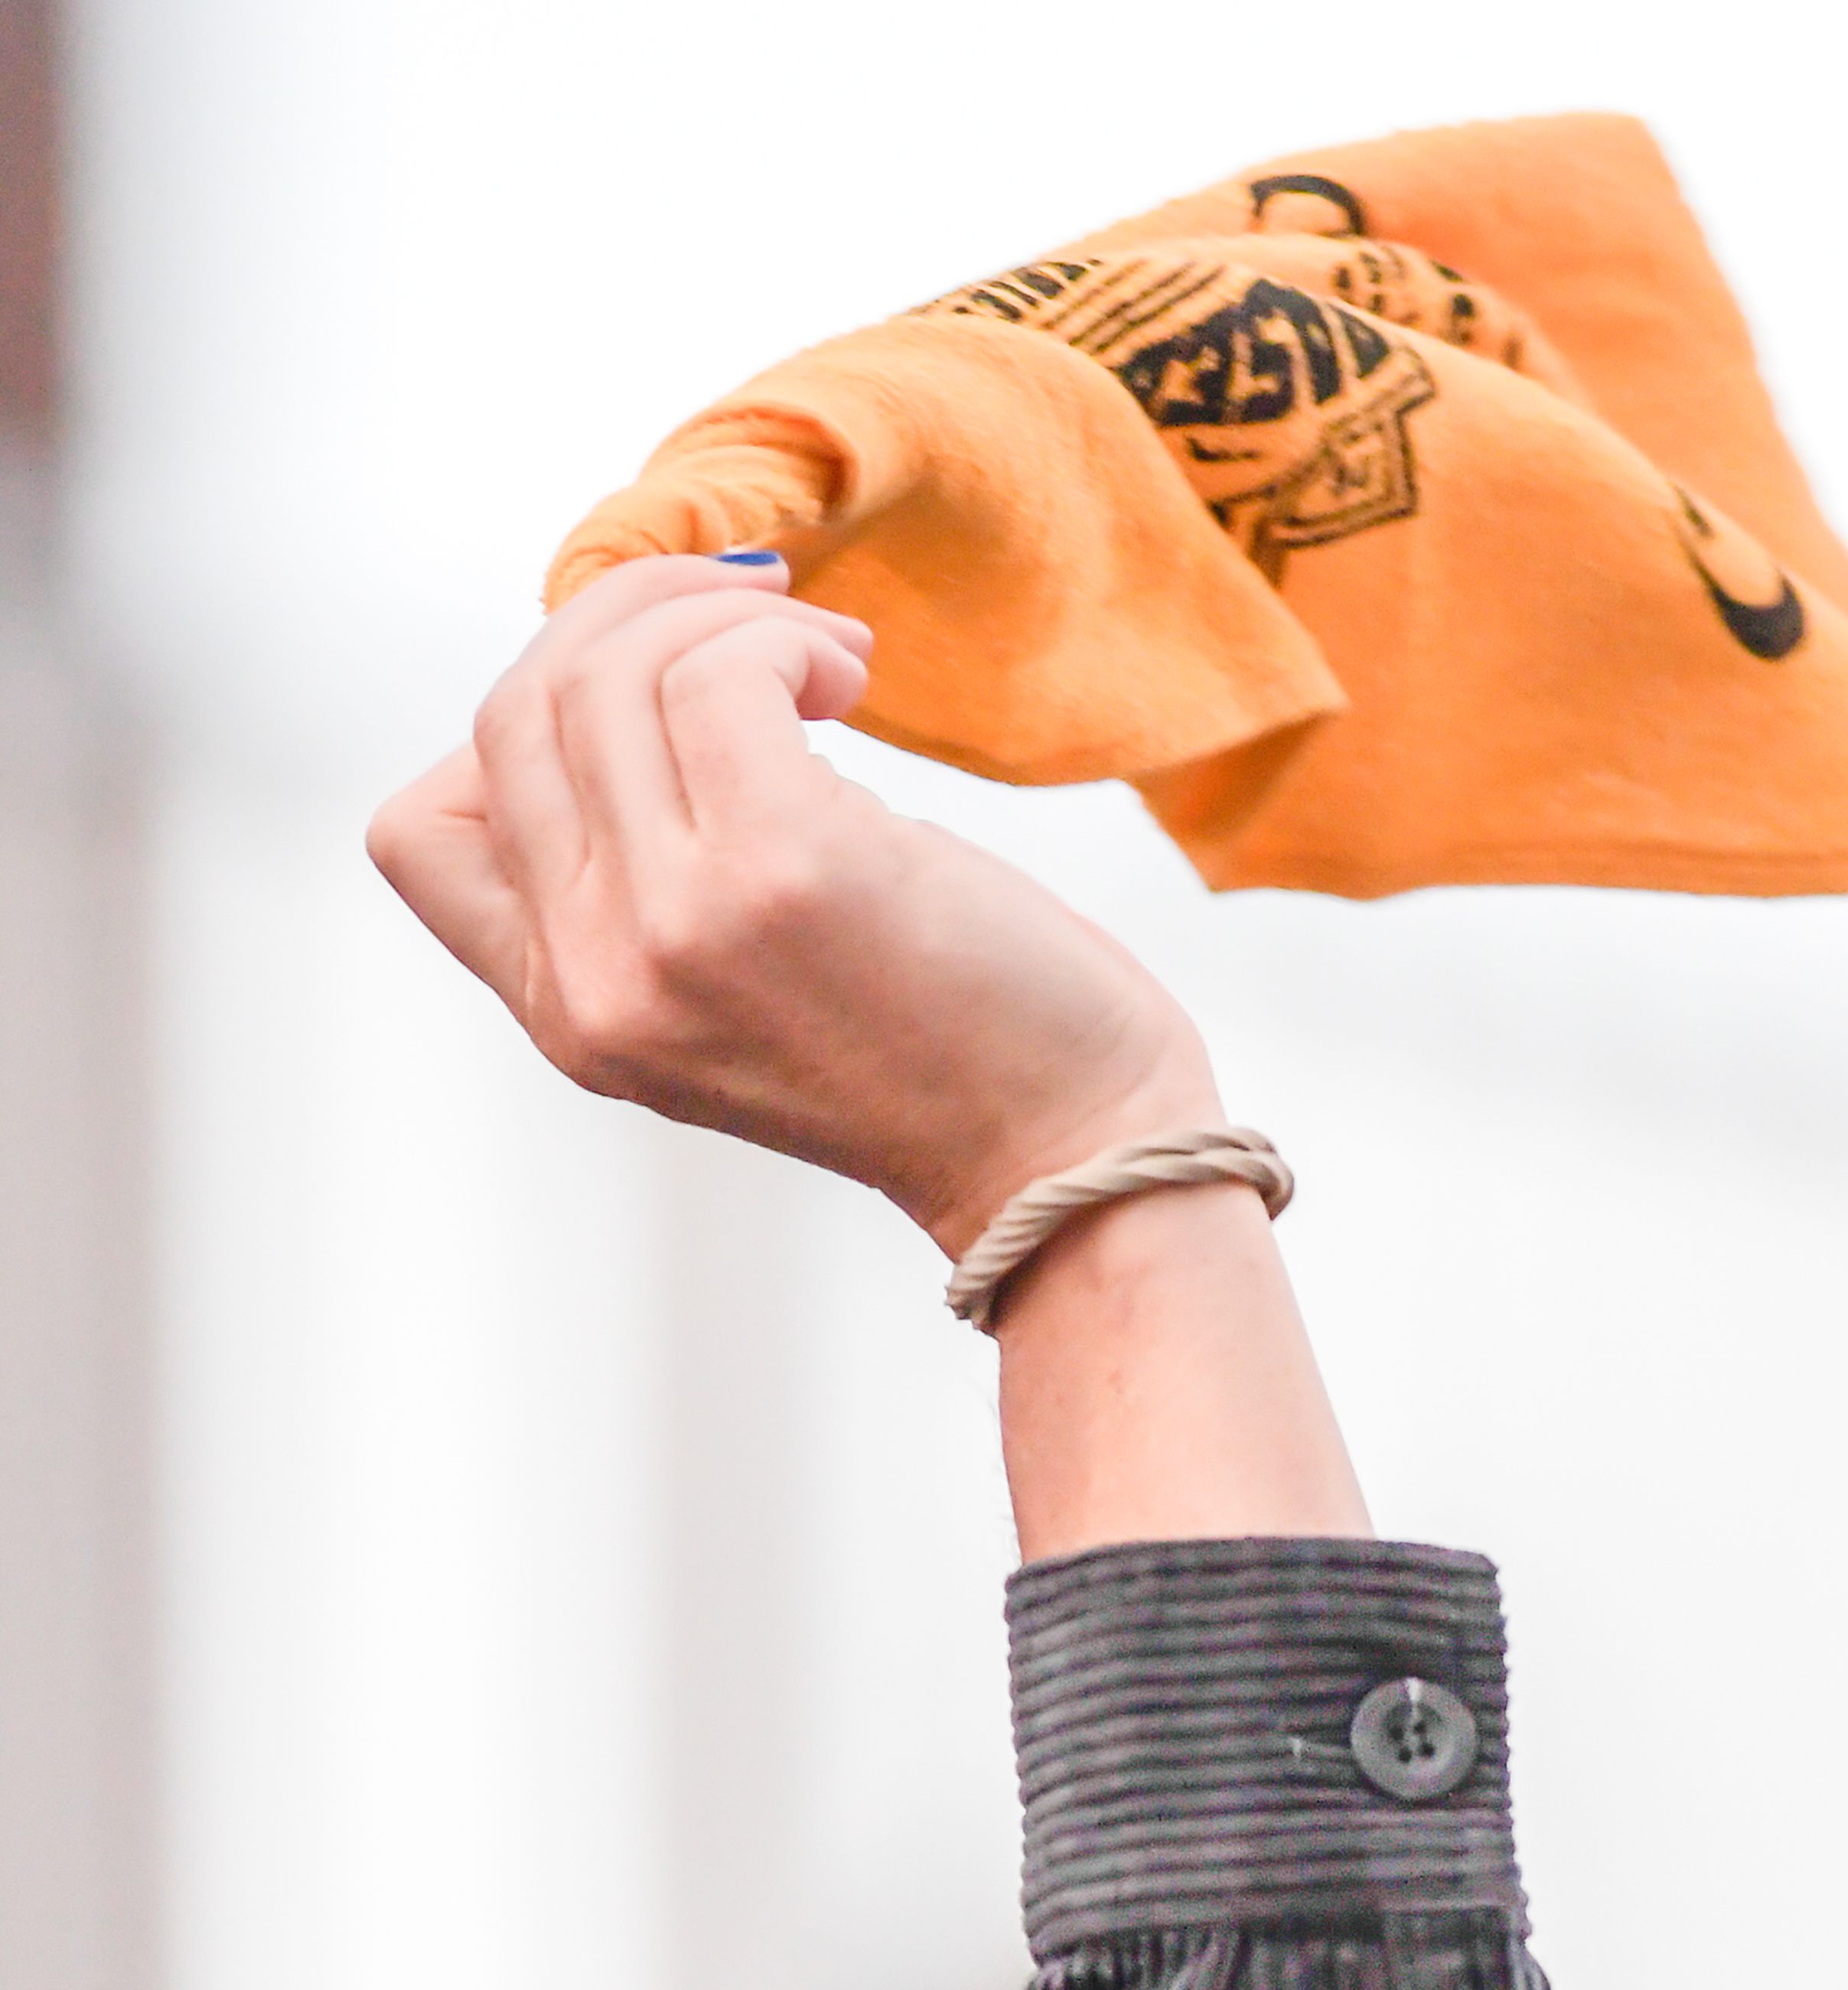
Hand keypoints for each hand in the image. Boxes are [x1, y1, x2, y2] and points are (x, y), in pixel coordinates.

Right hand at [367, 556, 1215, 1259]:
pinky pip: (720, 671)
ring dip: (724, 618)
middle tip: (757, 629)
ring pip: (609, 673)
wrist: (1065, 1151)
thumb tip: (601, 679)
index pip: (419, 833)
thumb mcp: (728, 994)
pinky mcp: (779, 872)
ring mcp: (679, 928)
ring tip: (827, 662)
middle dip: (625, 623)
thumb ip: (634, 886)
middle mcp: (601, 984)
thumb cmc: (931, 1050)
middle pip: (514, 715)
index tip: (641, 707)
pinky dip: (780, 637)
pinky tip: (849, 677)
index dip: (513, 726)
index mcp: (572, 1019)